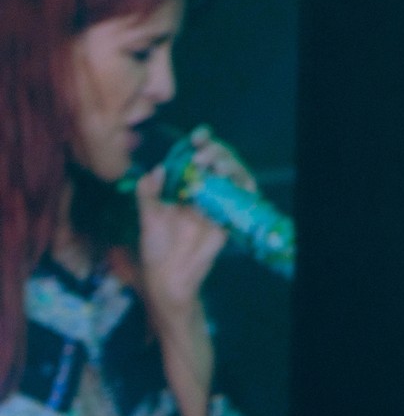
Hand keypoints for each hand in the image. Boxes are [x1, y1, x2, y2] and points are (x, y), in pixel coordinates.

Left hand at [135, 125, 255, 326]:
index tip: (196, 138)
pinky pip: (243, 200)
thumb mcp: (146, 217)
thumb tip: (158, 169)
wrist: (169, 277)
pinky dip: (245, 187)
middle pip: (219, 162)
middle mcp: (203, 191)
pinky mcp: (228, 220)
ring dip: (231, 166)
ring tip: (217, 167)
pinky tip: (237, 182)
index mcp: (183, 186)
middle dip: (216, 152)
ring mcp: (218, 205)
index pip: (196, 157)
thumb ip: (149, 193)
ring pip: (234, 176)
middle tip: (202, 156)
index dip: (201, 144)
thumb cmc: (155, 248)